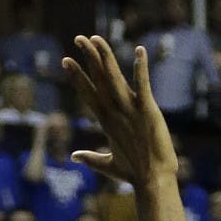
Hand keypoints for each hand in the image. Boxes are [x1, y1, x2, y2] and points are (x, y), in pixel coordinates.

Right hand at [62, 35, 176, 186]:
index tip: (66, 61)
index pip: (88, 95)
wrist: (154, 182)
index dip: (77, 77)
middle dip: (88, 58)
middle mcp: (115, 113)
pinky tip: (140, 50)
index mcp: (107, 122)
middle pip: (99, 80)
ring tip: (96, 38)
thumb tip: (74, 157)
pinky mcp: (148, 111)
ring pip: (115, 78)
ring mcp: (131, 111)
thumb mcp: (109, 165)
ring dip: (105, 57)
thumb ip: (90, 158)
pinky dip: (141, 68)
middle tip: (78, 38)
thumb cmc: (134, 175)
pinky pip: (143, 84)